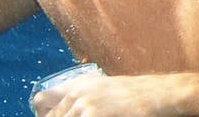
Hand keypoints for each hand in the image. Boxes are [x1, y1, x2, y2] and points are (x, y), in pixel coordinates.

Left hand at [31, 73, 198, 116]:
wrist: (157, 94)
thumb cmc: (134, 94)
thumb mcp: (103, 88)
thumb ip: (83, 96)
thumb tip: (70, 108)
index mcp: (77, 85)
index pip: (41, 101)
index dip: (44, 113)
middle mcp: (77, 93)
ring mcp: (85, 106)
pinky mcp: (94, 115)